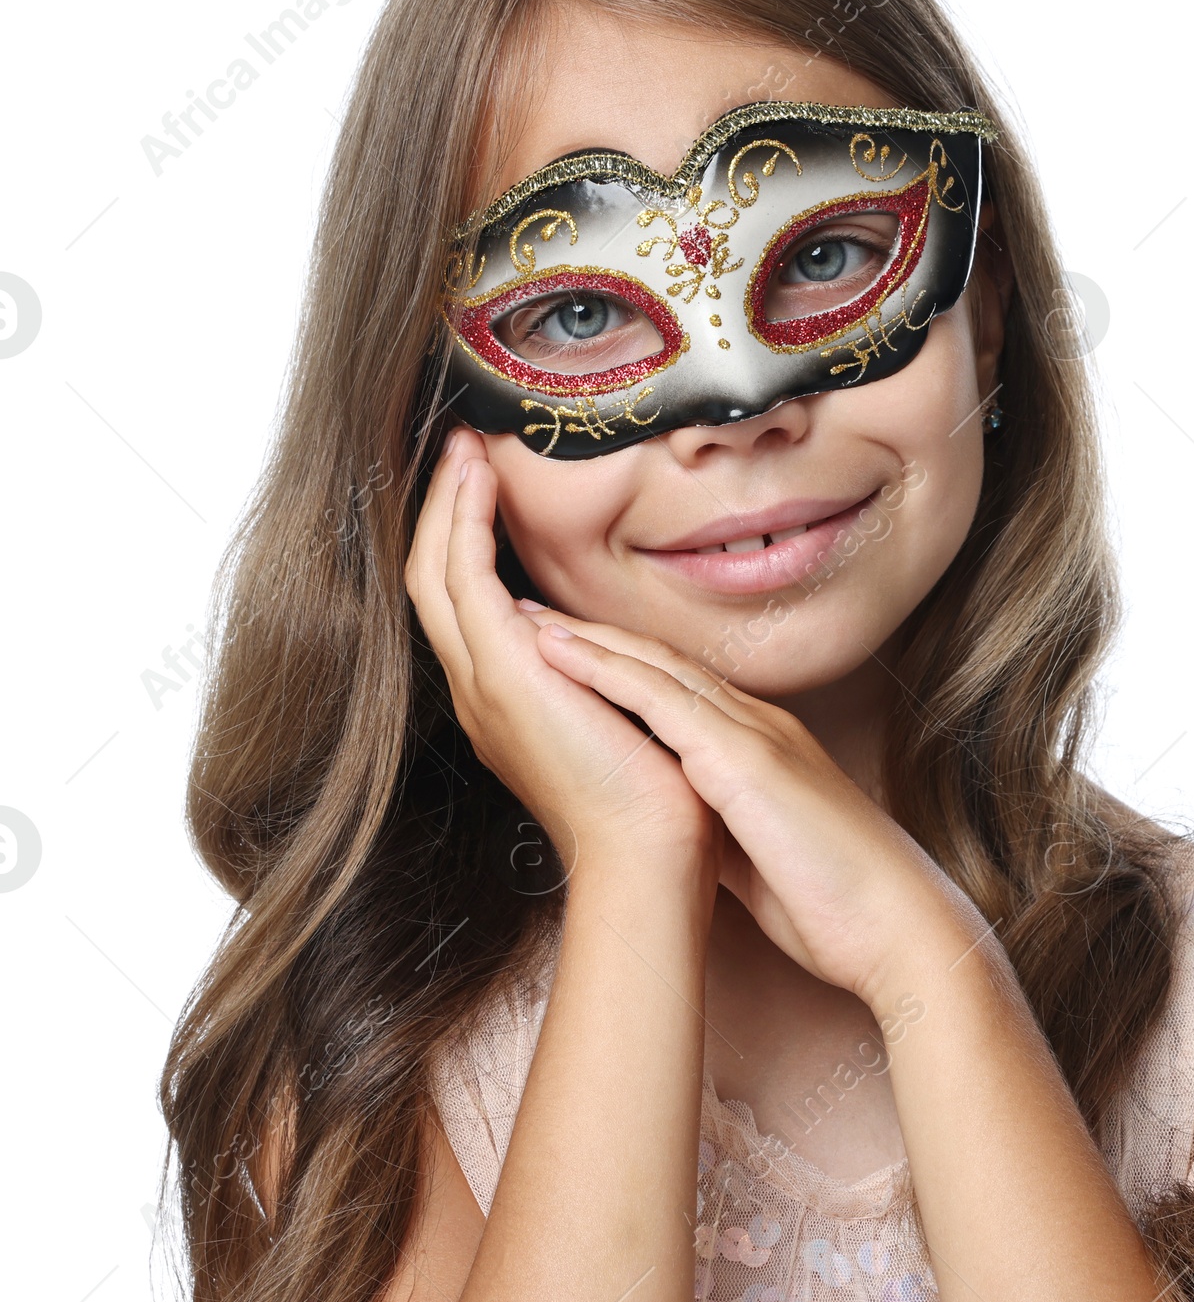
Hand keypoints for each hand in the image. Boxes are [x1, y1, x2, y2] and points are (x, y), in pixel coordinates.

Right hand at [403, 431, 716, 881]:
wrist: (649, 852)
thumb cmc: (651, 797)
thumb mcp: (612, 713)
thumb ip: (585, 672)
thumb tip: (568, 631)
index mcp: (504, 700)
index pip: (464, 605)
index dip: (464, 542)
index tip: (480, 486)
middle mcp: (479, 689)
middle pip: (433, 580)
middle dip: (444, 511)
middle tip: (457, 450)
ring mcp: (482, 682)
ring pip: (435, 571)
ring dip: (448, 504)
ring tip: (462, 449)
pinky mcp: (503, 671)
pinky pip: (465, 577)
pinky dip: (467, 522)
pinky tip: (479, 480)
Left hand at [523, 608, 980, 1003]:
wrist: (899, 928)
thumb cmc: (837, 907)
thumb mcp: (761, 855)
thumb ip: (720, 826)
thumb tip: (678, 831)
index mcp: (762, 748)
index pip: (679, 691)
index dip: (620, 665)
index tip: (564, 651)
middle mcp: (758, 726)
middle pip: (661, 662)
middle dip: (592, 633)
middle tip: (526, 608)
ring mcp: (754, 735)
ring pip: (656, 667)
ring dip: (586, 636)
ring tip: (523, 613)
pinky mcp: (745, 760)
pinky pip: (662, 700)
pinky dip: (605, 670)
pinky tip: (557, 651)